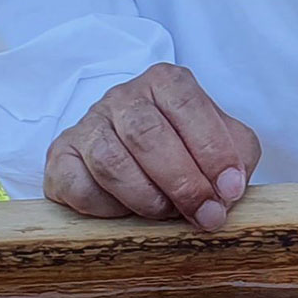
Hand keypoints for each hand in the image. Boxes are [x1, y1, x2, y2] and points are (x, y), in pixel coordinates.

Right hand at [43, 63, 261, 229]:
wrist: (127, 154)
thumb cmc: (183, 147)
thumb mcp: (221, 141)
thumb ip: (236, 156)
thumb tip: (229, 189)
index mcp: (165, 82)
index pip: (188, 106)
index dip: (212, 150)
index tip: (229, 190)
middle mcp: (123, 96)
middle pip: (148, 135)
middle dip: (183, 182)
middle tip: (205, 216)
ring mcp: (88, 124)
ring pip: (111, 162)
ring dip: (146, 198)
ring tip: (167, 214)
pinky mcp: (61, 156)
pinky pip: (80, 186)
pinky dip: (107, 208)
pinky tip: (125, 213)